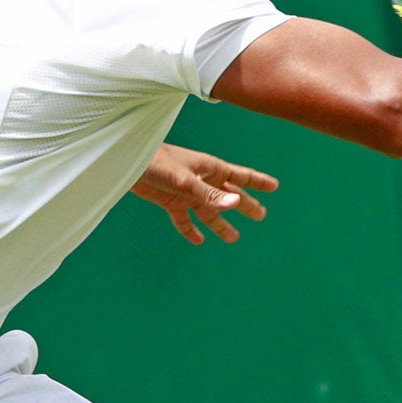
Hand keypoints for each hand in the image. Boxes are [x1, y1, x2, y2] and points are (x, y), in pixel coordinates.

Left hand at [131, 143, 276, 244]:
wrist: (127, 162)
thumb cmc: (156, 162)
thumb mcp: (184, 180)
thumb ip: (208, 194)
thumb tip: (236, 204)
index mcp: (210, 169)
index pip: (240, 176)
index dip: (258, 181)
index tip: (275, 186)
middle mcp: (202, 181)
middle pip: (229, 196)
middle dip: (246, 205)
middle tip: (261, 215)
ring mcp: (187, 193)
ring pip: (209, 212)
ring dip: (221, 224)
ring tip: (234, 238)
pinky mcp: (171, 202)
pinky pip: (184, 220)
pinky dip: (191, 230)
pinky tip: (198, 241)